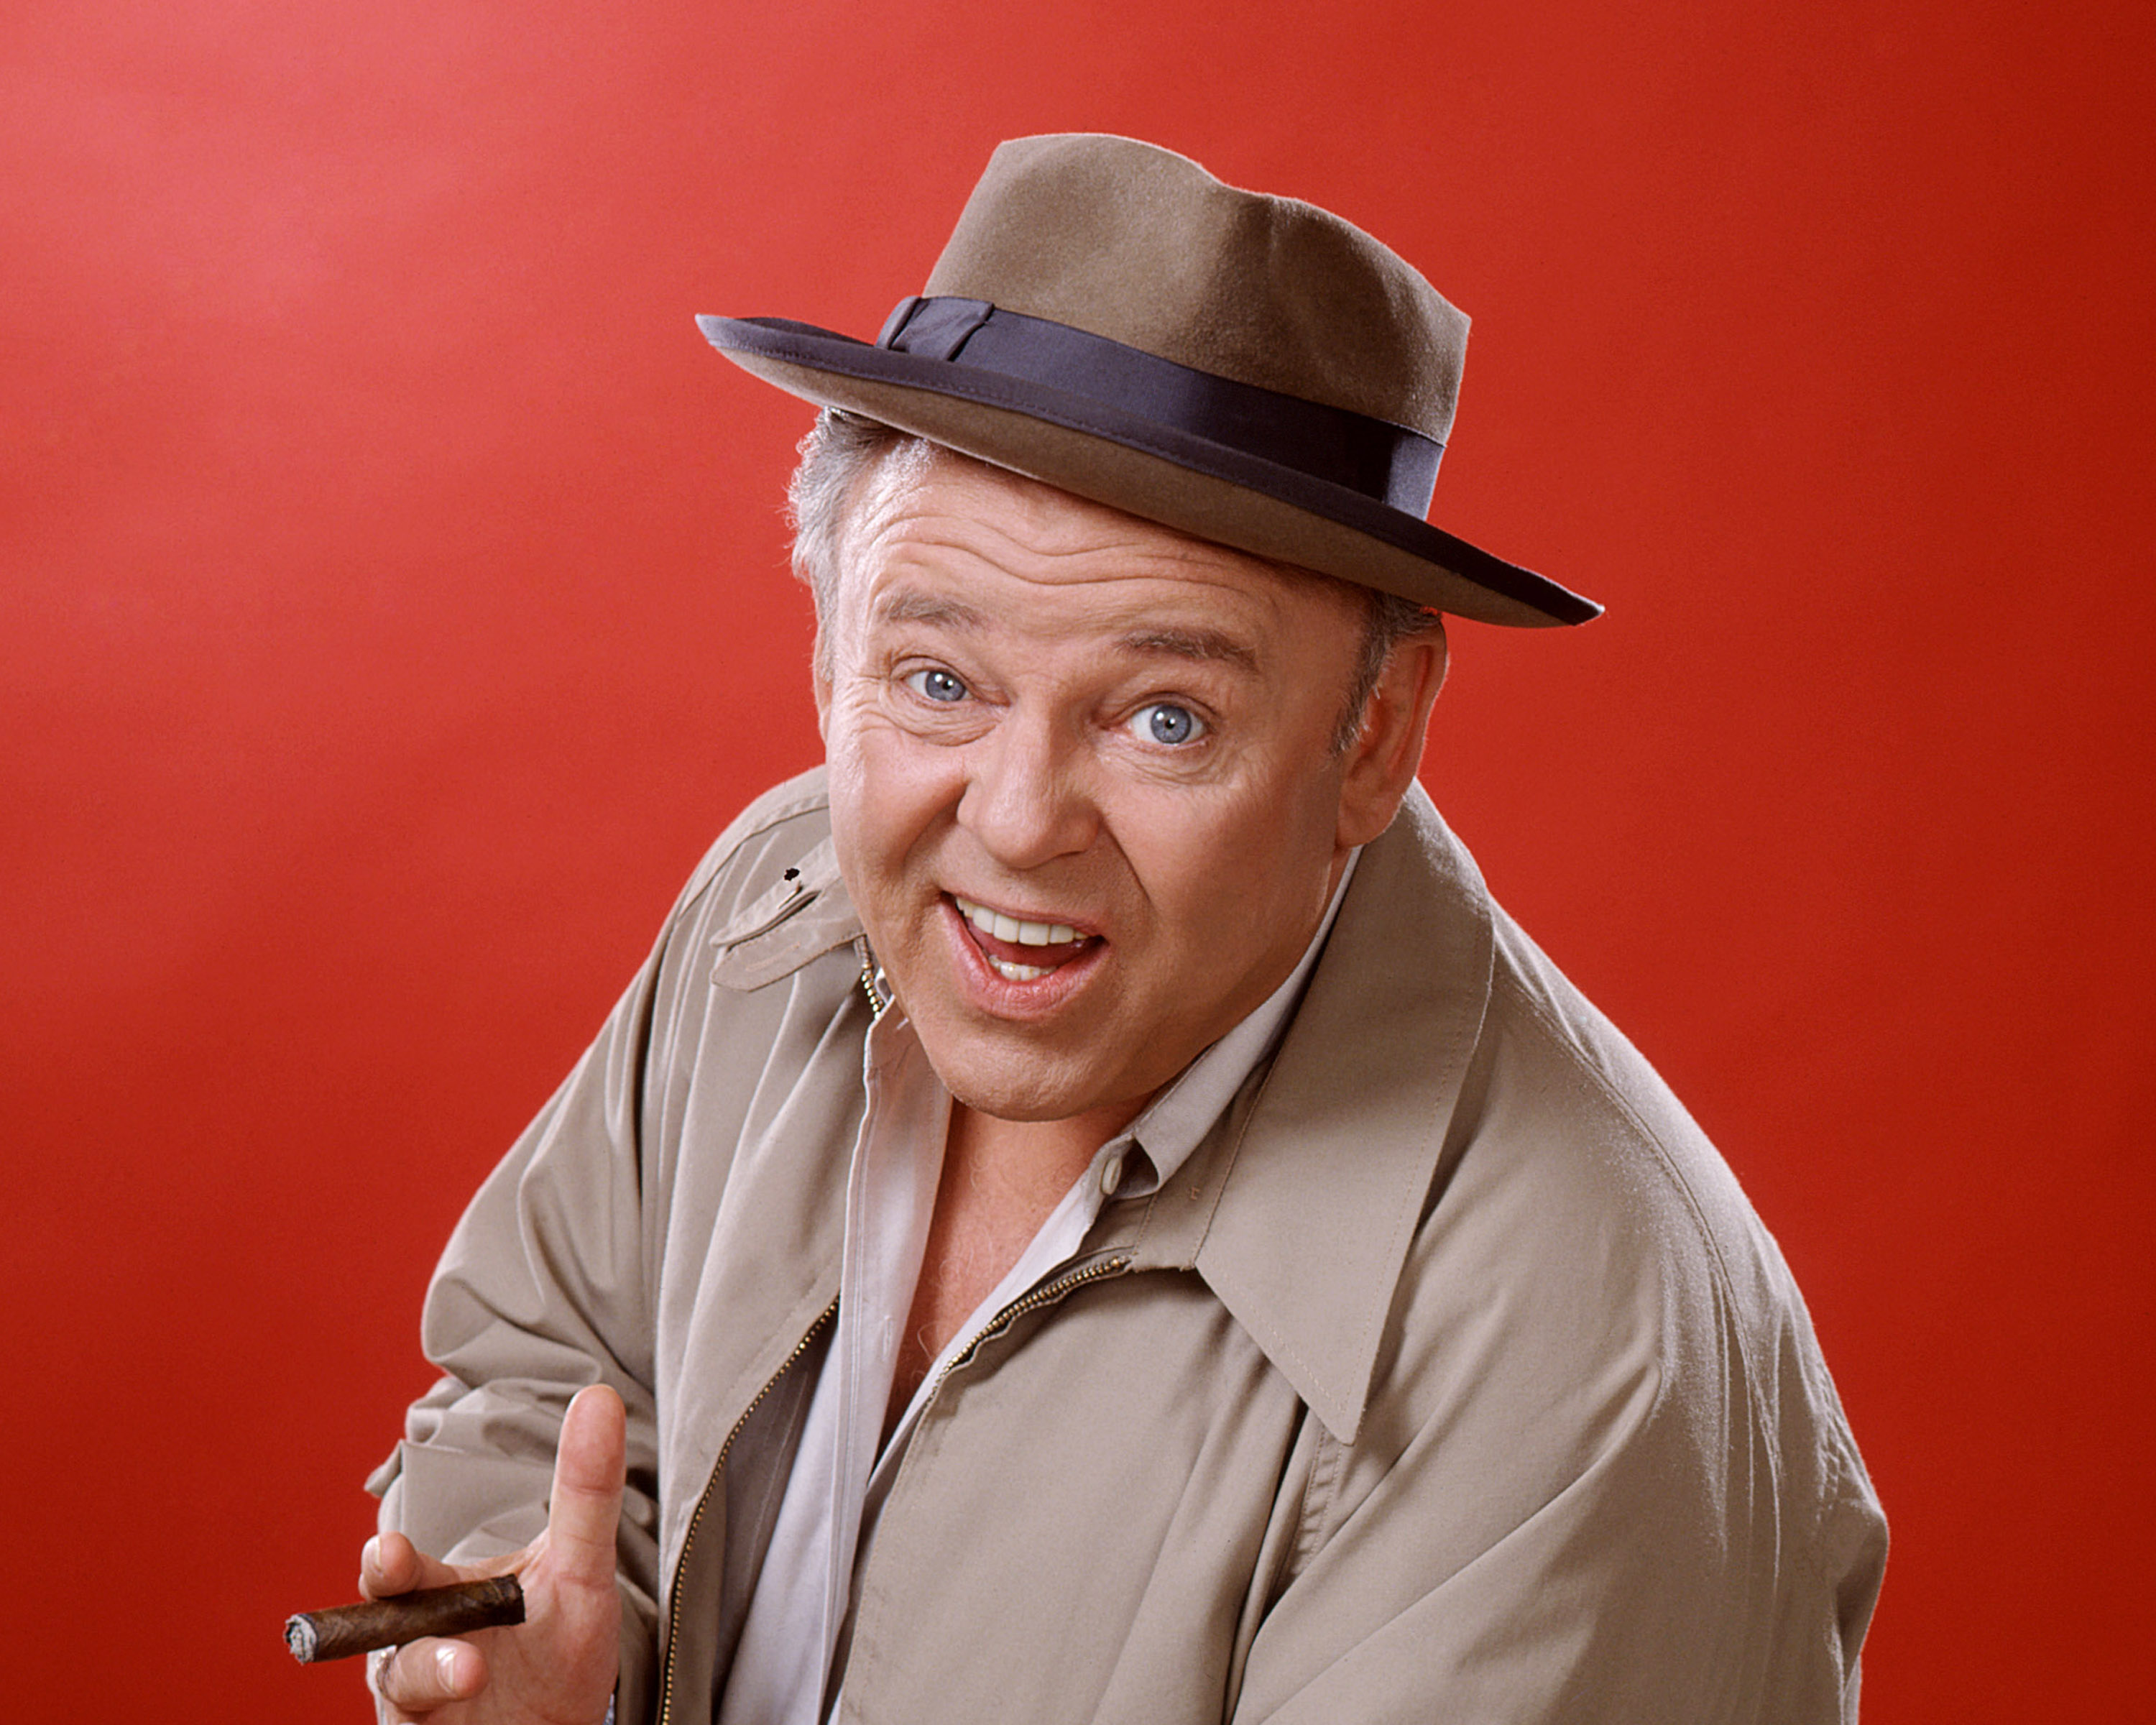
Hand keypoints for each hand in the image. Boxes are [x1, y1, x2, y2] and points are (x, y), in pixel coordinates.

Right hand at [363, 1384, 625, 1723]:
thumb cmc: (558, 1649)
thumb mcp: (580, 1569)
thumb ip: (584, 1492)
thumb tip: (599, 1397)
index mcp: (437, 1595)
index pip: (399, 1571)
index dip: (389, 1561)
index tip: (391, 1549)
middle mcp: (411, 1646)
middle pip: (377, 1628)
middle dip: (387, 1613)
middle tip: (393, 1579)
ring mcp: (417, 1701)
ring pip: (402, 1686)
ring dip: (432, 1674)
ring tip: (470, 1671)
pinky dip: (434, 1722)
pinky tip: (463, 1708)